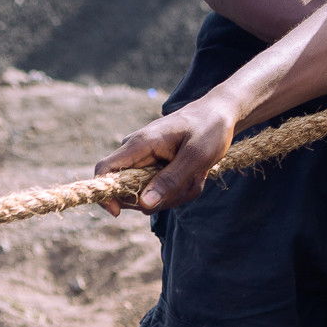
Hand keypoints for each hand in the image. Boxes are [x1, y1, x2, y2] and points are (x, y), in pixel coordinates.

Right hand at [93, 96, 237, 215]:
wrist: (221, 113)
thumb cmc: (209, 128)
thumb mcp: (196, 156)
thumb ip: (171, 179)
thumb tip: (143, 204)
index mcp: (140, 144)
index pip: (104, 170)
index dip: (105, 194)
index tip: (118, 213)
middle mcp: (137, 153)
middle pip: (129, 192)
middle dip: (158, 198)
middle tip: (189, 183)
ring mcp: (147, 162)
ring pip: (148, 196)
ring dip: (174, 194)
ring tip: (196, 175)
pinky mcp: (157, 169)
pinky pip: (161, 192)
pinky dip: (180, 190)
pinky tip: (195, 176)